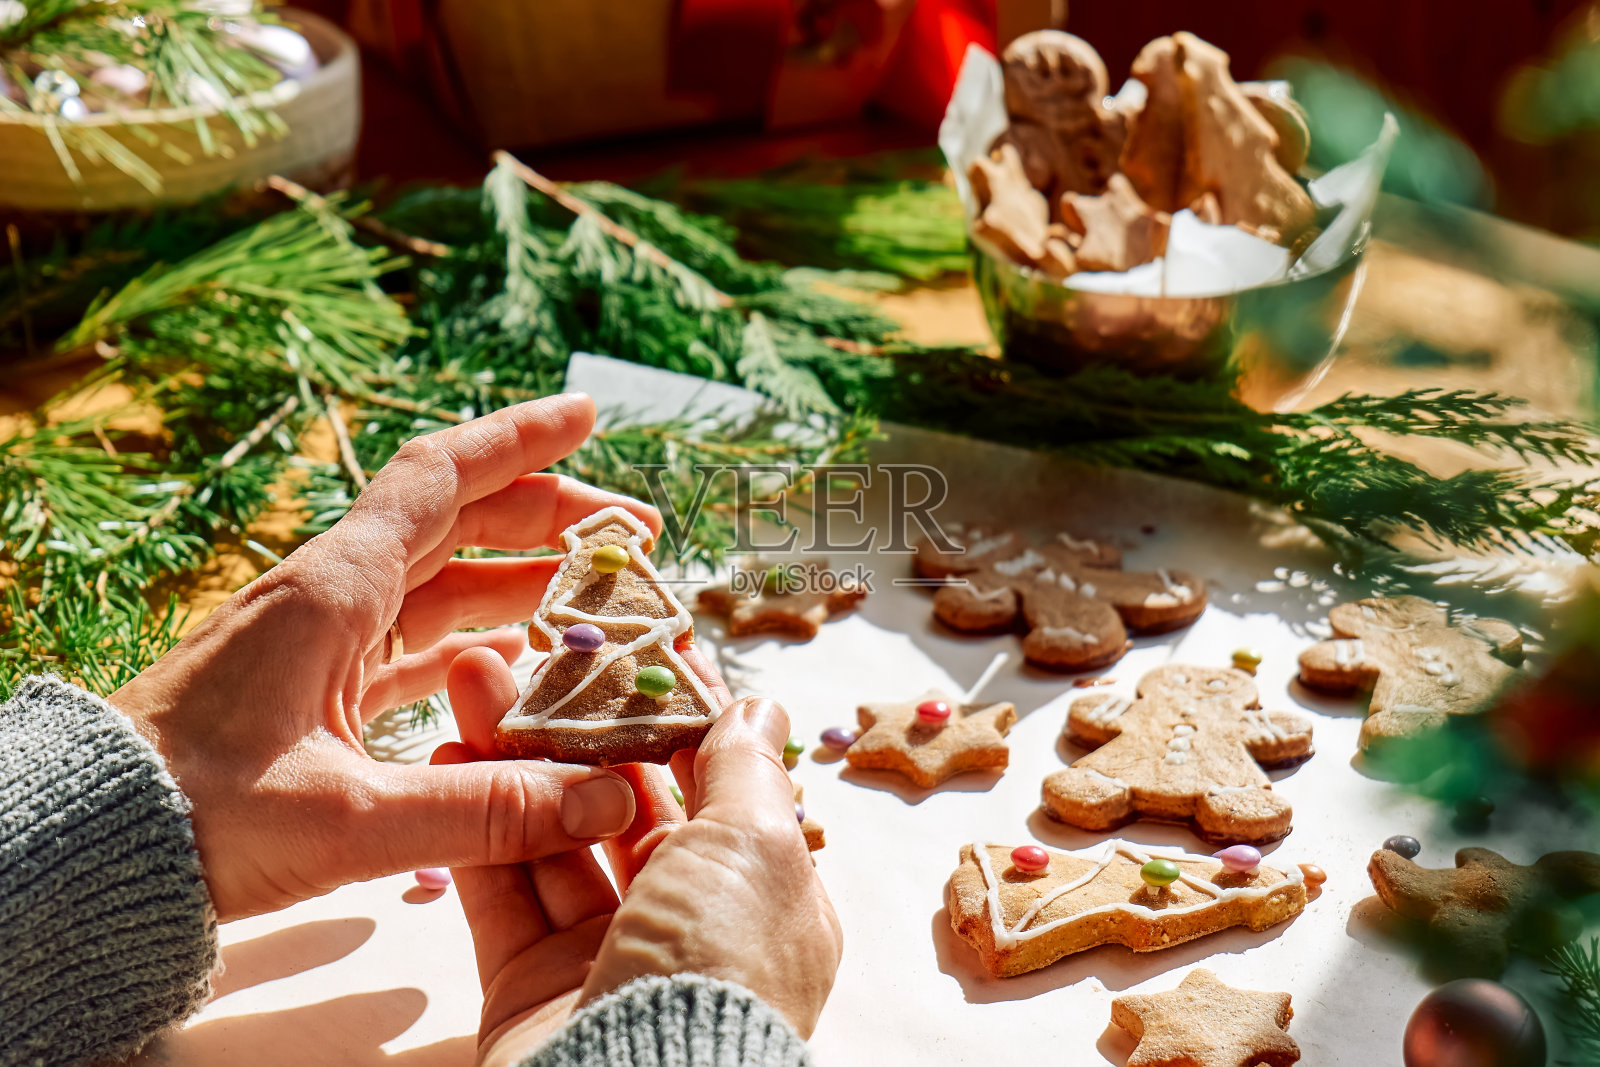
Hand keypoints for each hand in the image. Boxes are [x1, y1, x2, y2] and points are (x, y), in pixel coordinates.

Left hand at [110, 395, 657, 920]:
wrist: (90, 845)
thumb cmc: (197, 816)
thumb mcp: (348, 818)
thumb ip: (483, 809)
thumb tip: (604, 801)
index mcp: (334, 591)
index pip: (440, 478)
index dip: (519, 440)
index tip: (586, 414)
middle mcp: (330, 597)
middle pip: (457, 523)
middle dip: (548, 515)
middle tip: (633, 530)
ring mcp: (319, 642)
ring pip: (440, 583)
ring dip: (520, 580)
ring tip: (598, 595)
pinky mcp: (312, 690)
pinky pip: (413, 644)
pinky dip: (475, 641)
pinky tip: (518, 659)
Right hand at [441, 646, 840, 1064]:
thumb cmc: (718, 966)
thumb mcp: (755, 847)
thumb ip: (746, 770)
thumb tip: (760, 708)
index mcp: (764, 896)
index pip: (717, 785)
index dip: (676, 715)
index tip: (631, 651)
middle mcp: (689, 924)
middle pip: (626, 806)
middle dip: (579, 729)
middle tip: (532, 659)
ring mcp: (605, 957)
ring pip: (555, 839)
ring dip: (515, 763)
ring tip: (471, 687)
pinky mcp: (530, 985)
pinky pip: (501, 891)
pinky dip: (474, 830)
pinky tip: (447, 761)